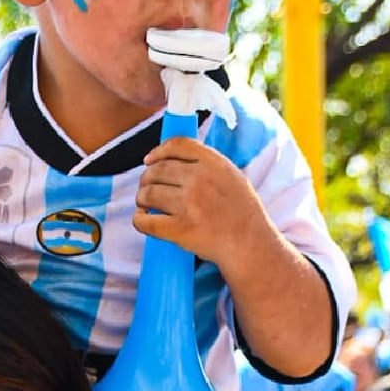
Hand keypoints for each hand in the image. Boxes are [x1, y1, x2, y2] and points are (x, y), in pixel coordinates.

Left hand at [133, 137, 268, 268]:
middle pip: (156, 170)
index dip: (158, 151)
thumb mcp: (232, 177)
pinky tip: (144, 219)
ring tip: (147, 205)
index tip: (149, 161)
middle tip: (148, 189)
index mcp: (215, 164)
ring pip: (147, 194)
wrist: (251, 245)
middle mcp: (201, 180)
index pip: (177, 145)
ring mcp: (190, 204)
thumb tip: (164, 157)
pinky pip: (143, 221)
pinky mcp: (179, 229)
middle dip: (147, 179)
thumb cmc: (240, 212)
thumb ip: (205, 164)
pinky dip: (138, 220)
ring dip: (142, 199)